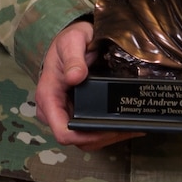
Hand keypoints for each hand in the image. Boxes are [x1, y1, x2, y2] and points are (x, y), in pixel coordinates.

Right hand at [35, 20, 139, 150]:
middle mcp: (55, 110)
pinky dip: (108, 130)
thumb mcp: (71, 42)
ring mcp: (66, 113)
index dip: (85, 135)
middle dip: (103, 137)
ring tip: (132, 127)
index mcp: (48, 97)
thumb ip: (73, 58)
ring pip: (87, 139)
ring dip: (109, 136)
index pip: (62, 131)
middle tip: (128, 127)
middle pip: (78, 139)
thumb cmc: (67, 41)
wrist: (71, 41)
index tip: (106, 129)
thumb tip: (75, 77)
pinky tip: (126, 124)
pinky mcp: (76, 113)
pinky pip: (91, 130)